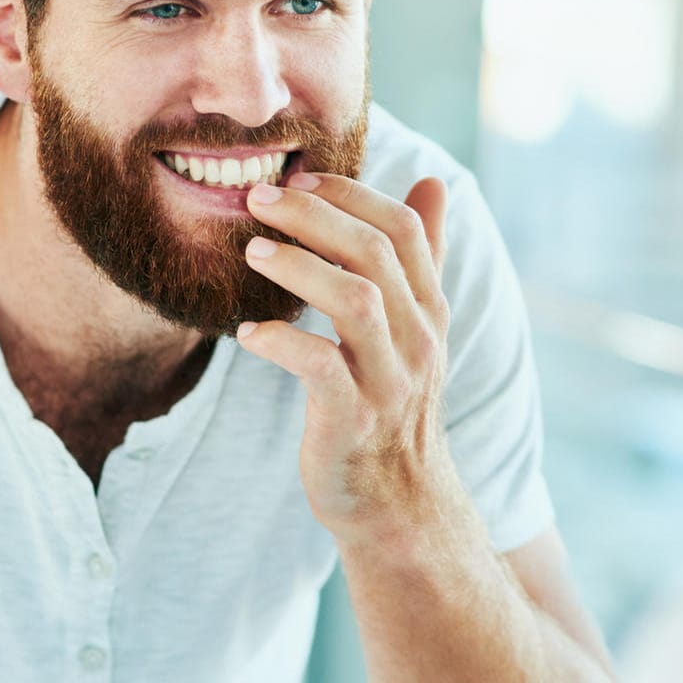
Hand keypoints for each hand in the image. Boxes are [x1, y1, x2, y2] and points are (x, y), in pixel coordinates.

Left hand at [236, 172, 468, 547]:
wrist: (398, 503)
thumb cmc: (391, 403)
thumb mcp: (415, 327)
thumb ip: (422, 256)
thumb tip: (434, 181)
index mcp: (429, 310)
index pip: (403, 229)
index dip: (351, 194)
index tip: (298, 178)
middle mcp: (418, 339)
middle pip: (375, 253)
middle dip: (314, 216)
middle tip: (258, 199)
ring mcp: (389, 381)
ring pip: (355, 301)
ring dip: (298, 267)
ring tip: (251, 251)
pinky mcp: (353, 420)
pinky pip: (320, 367)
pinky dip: (281, 342)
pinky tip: (248, 333)